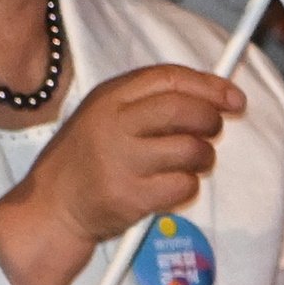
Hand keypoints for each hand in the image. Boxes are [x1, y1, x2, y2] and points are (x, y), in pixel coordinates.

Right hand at [14, 63, 242, 245]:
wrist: (51, 206)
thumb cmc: (86, 159)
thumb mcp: (103, 115)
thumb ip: (147, 102)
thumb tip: (212, 95)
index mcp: (109, 98)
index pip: (170, 78)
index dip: (209, 86)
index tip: (233, 98)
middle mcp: (114, 124)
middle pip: (184, 110)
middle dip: (211, 120)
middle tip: (211, 131)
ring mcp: (122, 161)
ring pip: (192, 149)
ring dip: (202, 157)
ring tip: (188, 163)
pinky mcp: (131, 196)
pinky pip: (184, 185)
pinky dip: (185, 186)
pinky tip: (167, 186)